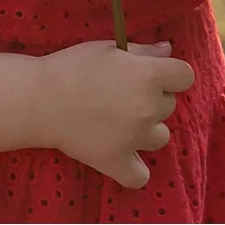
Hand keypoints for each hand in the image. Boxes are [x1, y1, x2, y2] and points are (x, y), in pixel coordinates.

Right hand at [35, 39, 194, 187]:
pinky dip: (134, 169)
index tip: (153, 74)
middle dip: (151, 99)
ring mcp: (135, 137)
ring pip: (160, 136)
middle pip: (169, 105)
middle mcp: (148, 107)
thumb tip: (168, 50)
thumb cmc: (72, 67)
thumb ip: (143, 51)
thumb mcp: (108, 49)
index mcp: (149, 75)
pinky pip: (140, 175)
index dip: (171, 74)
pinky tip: (124, 156)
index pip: (185, 76)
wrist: (40, 99)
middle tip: (122, 94)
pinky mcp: (117, 161)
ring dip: (146, 129)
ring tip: (120, 122)